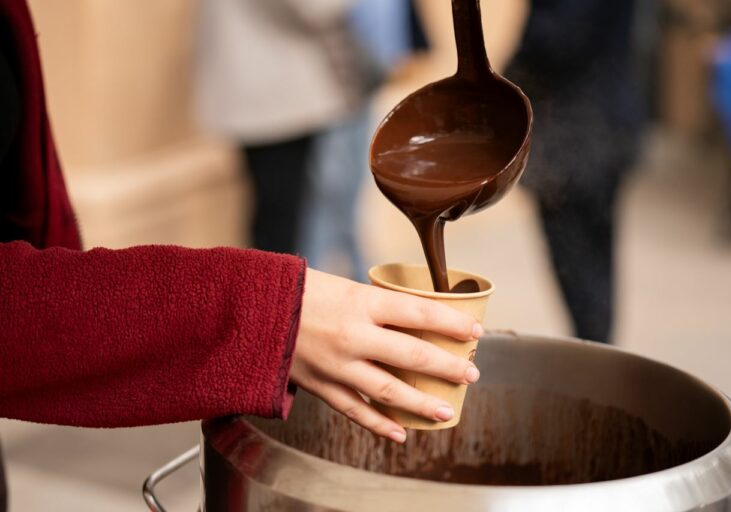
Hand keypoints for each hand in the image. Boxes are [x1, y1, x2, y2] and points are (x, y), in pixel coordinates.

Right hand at [290, 269, 482, 443]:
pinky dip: (379, 424)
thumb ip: (375, 305)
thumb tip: (411, 317)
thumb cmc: (299, 291)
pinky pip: (356, 410)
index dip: (452, 323)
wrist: (252, 310)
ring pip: (389, 390)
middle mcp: (354, 336)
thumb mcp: (344, 286)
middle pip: (413, 355)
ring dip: (421, 403)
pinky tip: (400, 433)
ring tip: (445, 411)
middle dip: (448, 366)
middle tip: (471, 374)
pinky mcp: (321, 386)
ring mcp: (338, 365)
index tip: (474, 331)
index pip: (419, 313)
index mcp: (362, 303)